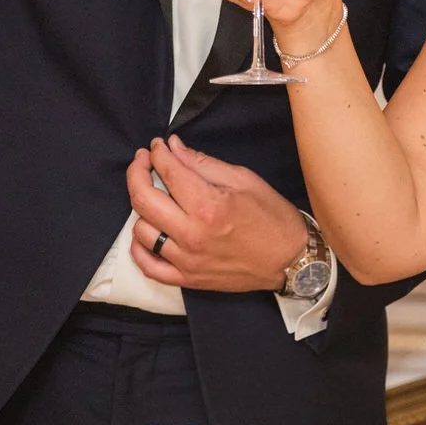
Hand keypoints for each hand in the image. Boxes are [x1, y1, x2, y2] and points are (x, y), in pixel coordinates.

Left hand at [124, 135, 308, 292]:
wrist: (289, 259)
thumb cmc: (271, 216)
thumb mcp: (243, 179)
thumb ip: (203, 163)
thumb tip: (173, 147)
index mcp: (209, 205)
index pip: (168, 172)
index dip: (158, 152)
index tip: (157, 145)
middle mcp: (192, 234)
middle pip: (143, 199)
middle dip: (137, 172)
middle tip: (143, 160)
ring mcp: (186, 259)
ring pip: (141, 230)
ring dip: (142, 208)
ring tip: (155, 196)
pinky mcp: (186, 278)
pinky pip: (148, 265)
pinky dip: (139, 247)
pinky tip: (147, 230)